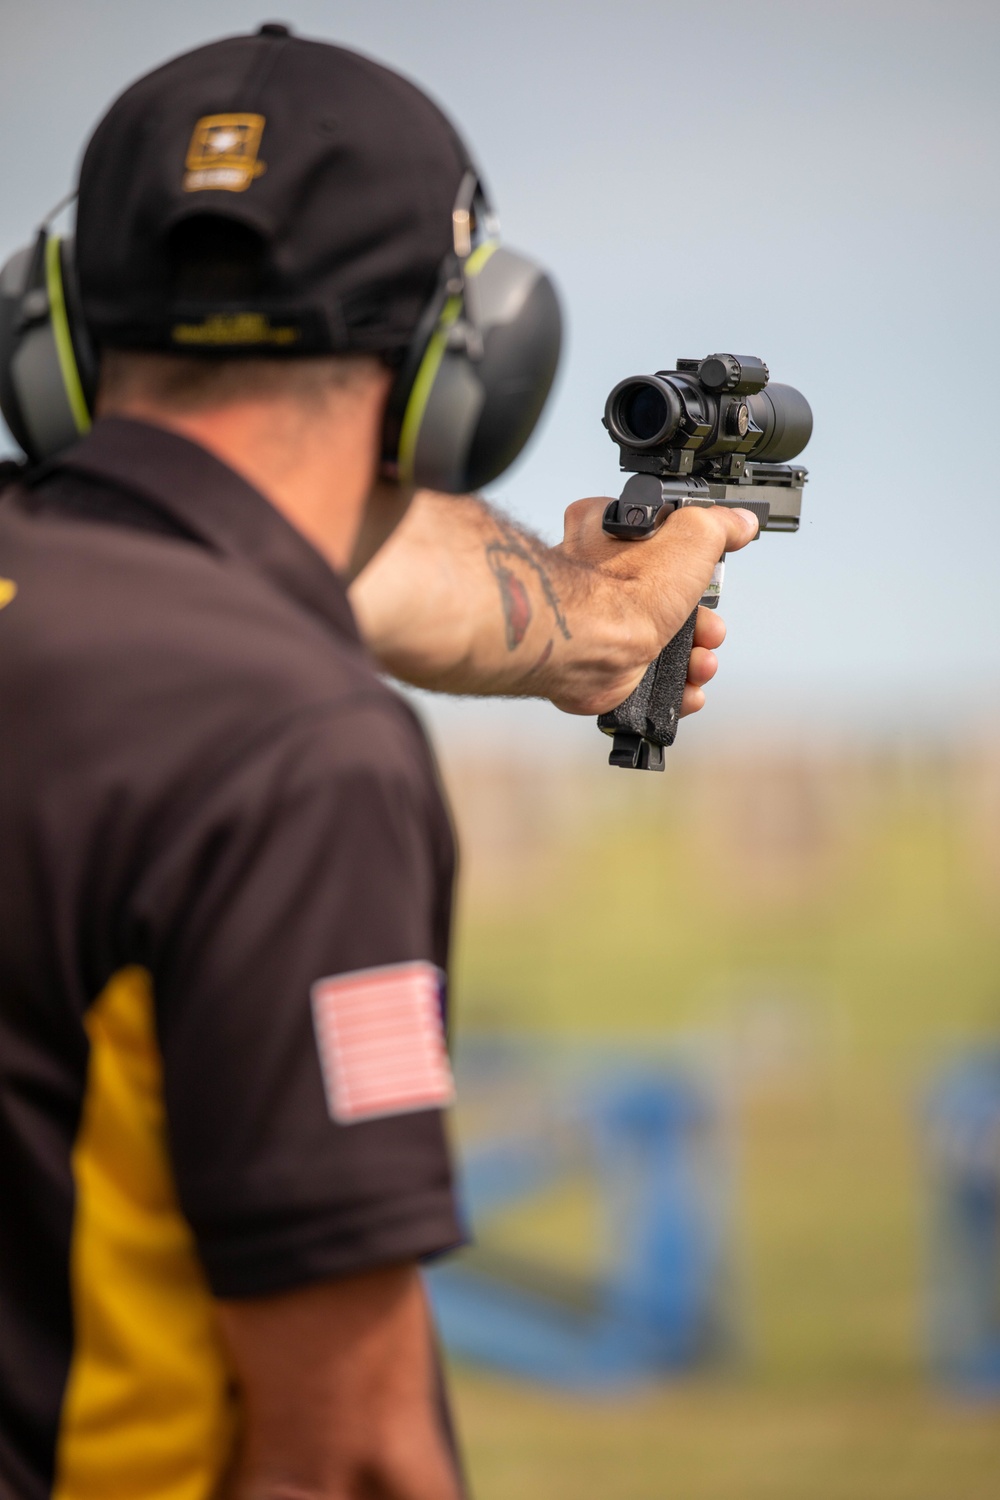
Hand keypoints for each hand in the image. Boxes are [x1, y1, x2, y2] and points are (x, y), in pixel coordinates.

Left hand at [550, 496, 757, 713]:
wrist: (589, 646)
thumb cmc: (622, 589)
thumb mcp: (690, 534)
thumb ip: (719, 524)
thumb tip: (739, 522)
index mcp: (614, 533)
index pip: (664, 539)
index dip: (695, 560)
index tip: (712, 573)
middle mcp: (605, 577)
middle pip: (673, 599)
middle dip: (704, 622)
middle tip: (710, 629)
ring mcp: (607, 622)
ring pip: (668, 641)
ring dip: (697, 656)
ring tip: (701, 662)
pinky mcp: (610, 663)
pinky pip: (653, 678)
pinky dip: (678, 686)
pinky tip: (688, 686)